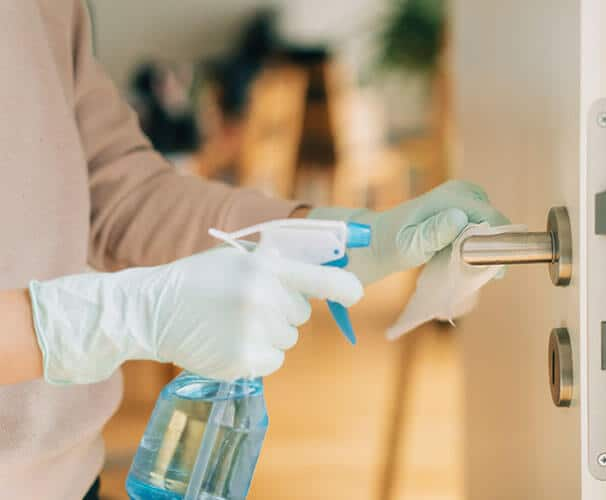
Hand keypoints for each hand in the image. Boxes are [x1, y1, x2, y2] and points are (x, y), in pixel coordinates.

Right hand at [29, 246, 362, 383]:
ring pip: (288, 340)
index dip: (346, 289)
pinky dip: (258, 356)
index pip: (324, 280)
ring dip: (268, 334)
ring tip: (232, 322)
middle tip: (246, 304)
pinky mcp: (244, 361)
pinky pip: (273, 361)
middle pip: (302, 315)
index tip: (355, 294)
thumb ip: (279, 263)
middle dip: (283, 311)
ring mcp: (254, 331)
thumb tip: (324, 271)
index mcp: (267, 267)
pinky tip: (229, 342)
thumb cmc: (200, 280)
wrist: (152, 310)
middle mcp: (265, 298)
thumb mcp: (239, 258)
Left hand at [310, 180, 509, 284]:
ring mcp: (462, 197)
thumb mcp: (411, 244)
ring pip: (491, 225)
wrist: (379, 240)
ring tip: (471, 266)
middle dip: (493, 246)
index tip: (495, 271)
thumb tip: (458, 218)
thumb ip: (434, 232)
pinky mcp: (461, 206)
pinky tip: (467, 258)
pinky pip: (482, 225)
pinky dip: (479, 242)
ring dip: (486, 246)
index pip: (493, 218)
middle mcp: (462, 191)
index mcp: (453, 197)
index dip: (499, 244)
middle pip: (495, 221)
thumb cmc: (392, 245)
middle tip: (478, 271)